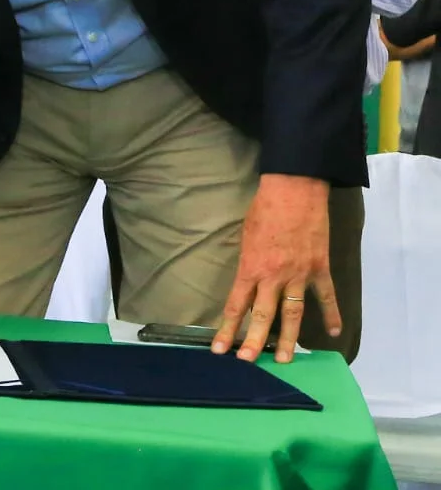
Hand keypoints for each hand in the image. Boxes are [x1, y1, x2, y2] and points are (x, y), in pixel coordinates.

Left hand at [212, 174, 336, 362]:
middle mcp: (274, 277)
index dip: (227, 329)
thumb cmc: (263, 210)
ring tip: (285, 359)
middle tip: (248, 362)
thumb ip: (247, 264)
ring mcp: (299, 275)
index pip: (236, 306)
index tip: (219, 349)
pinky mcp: (320, 269)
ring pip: (293, 314)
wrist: (294, 191)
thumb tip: (247, 286)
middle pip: (263, 316)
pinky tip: (335, 332)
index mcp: (251, 268)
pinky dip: (332, 315)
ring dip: (289, 338)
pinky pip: (327, 297)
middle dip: (254, 342)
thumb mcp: (245, 237)